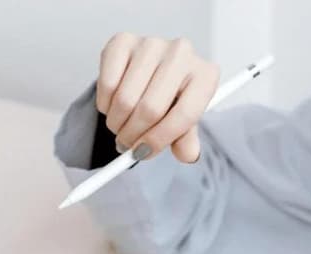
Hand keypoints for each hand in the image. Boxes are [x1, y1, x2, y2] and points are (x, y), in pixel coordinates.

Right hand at [96, 33, 220, 163]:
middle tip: (126, 146)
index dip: (160, 139)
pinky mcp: (124, 41)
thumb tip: (187, 154)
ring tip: (120, 128)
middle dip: (133, 135)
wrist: (154, 69)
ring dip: (117, 123)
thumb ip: (186, 139)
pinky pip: (108, 83)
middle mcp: (182, 53)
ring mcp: (152, 44)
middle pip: (151, 109)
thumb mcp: (184, 120)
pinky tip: (112, 107)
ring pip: (125, 99)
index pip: (184, 114)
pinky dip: (105, 104)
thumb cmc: (173, 97)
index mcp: (205, 75)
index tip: (143, 153)